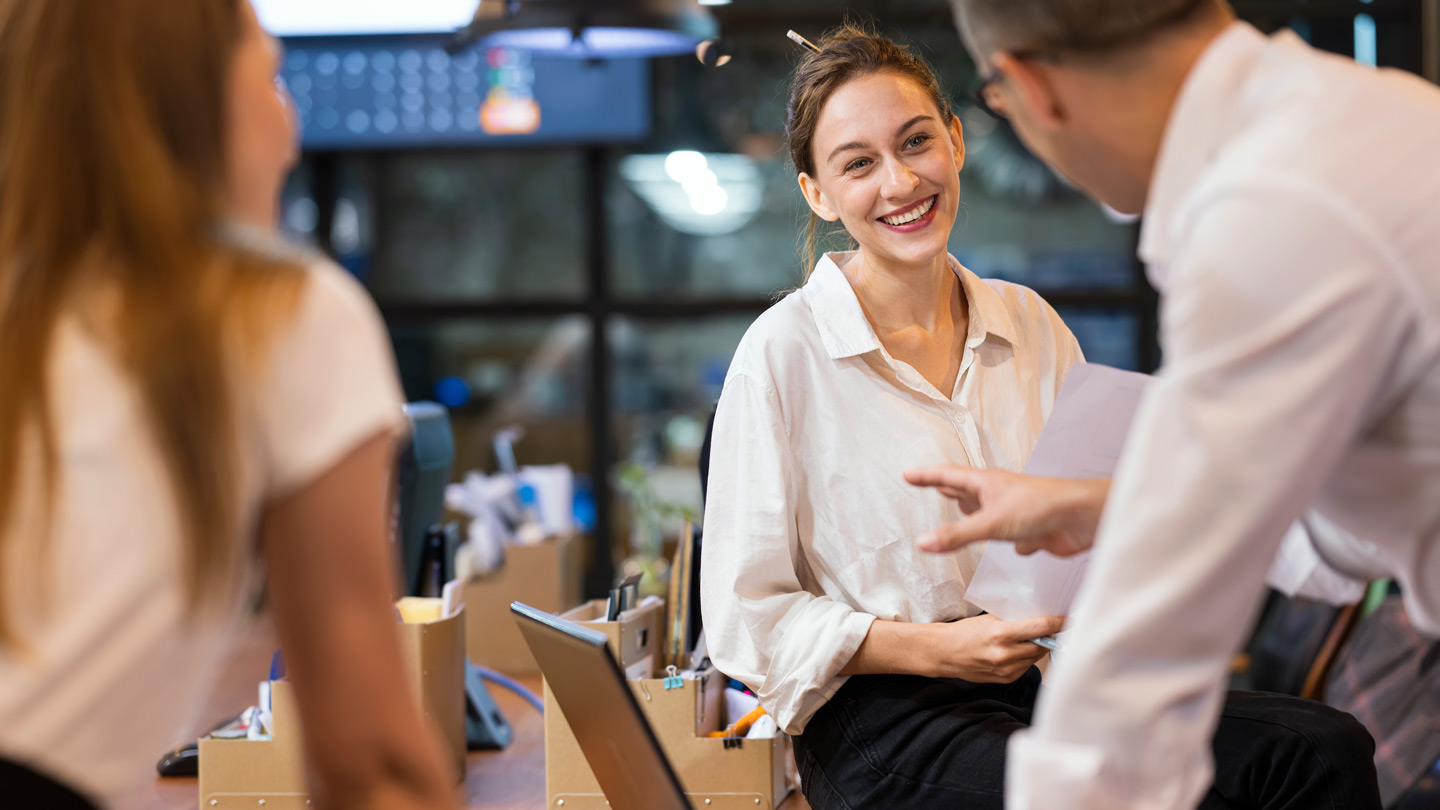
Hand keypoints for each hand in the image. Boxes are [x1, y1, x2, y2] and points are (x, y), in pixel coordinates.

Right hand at [903, 466, 1108, 556]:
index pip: (947, 476)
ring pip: (989, 514)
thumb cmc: (1041, 508)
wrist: (1082, 518)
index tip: (908, 475)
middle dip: (949, 489)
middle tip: (933, 486)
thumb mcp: (991, 523)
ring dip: (976, 516)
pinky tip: (1015, 548)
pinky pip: (1015, 537)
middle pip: (967, 490)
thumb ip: (957, 535)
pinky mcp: (1031, 530)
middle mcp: (999, 495)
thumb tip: (923, 543)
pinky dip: (1011, 543)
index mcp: (986, 484)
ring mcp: (1015, 512)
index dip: (926, 476)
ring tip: (963, 512)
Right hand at [932, 614, 1065, 682]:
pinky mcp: (1005, 679)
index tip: (1069, 620)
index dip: (1059, 623)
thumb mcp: (990, 619)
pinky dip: (1024, 659)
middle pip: (1042, 645)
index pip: (1041, 628)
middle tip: (1048, 629)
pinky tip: (1013, 652)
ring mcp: (1006, 669)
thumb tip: (1039, 621)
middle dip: (1047, 637)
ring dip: (1035, 649)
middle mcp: (1006, 654)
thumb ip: (1015, 622)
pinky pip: (1025, 667)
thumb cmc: (965, 632)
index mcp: (1002, 634)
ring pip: (1035, 658)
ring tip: (1024, 640)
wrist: (945, 653)